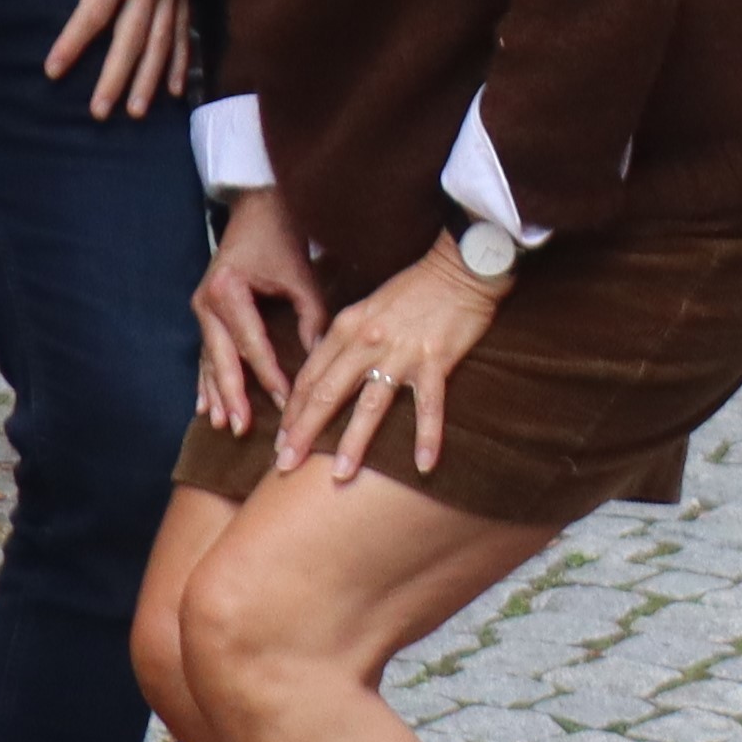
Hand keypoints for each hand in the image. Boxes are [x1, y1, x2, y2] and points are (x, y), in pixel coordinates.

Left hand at [47, 0, 195, 118]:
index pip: (94, 9)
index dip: (74, 41)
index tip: (54, 70)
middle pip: (131, 36)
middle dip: (116, 76)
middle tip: (100, 111)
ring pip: (161, 41)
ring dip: (149, 79)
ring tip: (135, 112)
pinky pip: (184, 31)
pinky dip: (181, 63)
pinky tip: (175, 92)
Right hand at [194, 184, 327, 431]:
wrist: (256, 209)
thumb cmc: (281, 239)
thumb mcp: (300, 276)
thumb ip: (311, 317)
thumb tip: (318, 359)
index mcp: (229, 291)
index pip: (252, 343)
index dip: (269, 375)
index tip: (284, 402)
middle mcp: (207, 302)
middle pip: (221, 358)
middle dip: (232, 395)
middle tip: (241, 428)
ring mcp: (200, 308)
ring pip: (208, 360)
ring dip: (216, 393)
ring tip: (221, 424)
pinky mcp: (204, 312)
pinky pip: (205, 352)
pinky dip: (206, 379)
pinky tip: (205, 405)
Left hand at [271, 239, 504, 483]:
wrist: (460, 266)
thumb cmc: (414, 288)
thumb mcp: (366, 307)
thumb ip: (345, 339)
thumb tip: (325, 373)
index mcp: (347, 327)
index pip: (310, 377)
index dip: (292, 411)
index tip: (281, 441)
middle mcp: (367, 341)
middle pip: (327, 394)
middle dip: (303, 433)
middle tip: (284, 466)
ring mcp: (401, 353)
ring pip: (370, 405)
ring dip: (353, 443)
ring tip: (339, 475)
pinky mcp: (435, 360)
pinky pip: (429, 406)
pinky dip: (427, 437)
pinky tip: (424, 465)